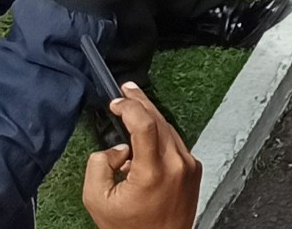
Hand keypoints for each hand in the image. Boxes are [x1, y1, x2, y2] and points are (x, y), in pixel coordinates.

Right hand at [82, 83, 199, 228]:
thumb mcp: (97, 200)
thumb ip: (99, 166)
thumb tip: (116, 149)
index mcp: (153, 172)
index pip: (146, 125)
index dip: (130, 107)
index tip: (117, 102)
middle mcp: (176, 165)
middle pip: (160, 121)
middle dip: (140, 103)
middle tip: (126, 91)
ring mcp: (189, 166)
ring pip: (169, 129)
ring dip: (151, 117)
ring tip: (133, 108)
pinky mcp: (194, 169)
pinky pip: (175, 143)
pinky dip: (160, 136)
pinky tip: (145, 139)